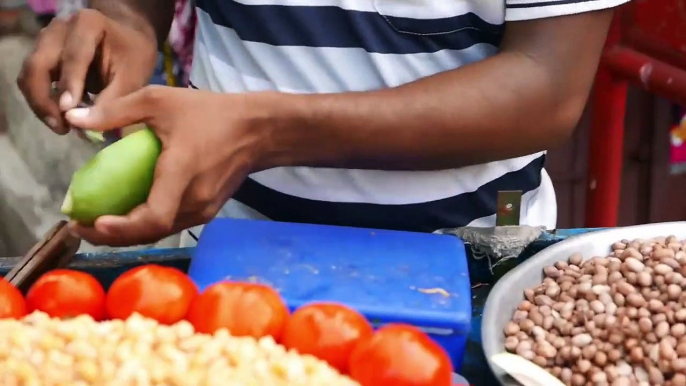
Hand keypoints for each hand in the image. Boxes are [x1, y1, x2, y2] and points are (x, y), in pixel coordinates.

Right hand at [17, 9, 157, 134]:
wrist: (126, 42)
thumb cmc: (133, 58)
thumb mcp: (132, 78)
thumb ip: (112, 100)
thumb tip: (83, 124)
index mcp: (87, 24)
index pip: (73, 56)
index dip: (69, 84)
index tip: (68, 111)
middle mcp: (59, 29)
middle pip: (39, 64)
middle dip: (45, 99)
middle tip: (62, 127)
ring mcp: (46, 41)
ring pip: (30, 75)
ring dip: (41, 104)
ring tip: (62, 127)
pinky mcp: (42, 56)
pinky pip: (33, 81)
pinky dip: (44, 102)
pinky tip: (62, 118)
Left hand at [64, 86, 272, 245]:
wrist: (258, 130)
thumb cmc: (210, 113)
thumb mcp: (160, 101)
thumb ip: (116, 111)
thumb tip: (73, 118)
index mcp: (182, 174)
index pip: (153, 218)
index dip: (121, 228)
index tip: (94, 222)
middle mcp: (194, 201)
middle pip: (151, 233)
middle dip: (112, 236)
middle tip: (80, 227)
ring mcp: (204, 209)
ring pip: (161, 232)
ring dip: (129, 233)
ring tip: (99, 223)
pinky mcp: (208, 211)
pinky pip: (172, 224)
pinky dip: (147, 225)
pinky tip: (130, 215)